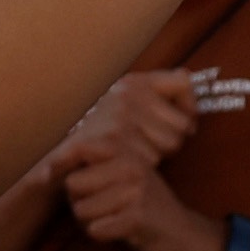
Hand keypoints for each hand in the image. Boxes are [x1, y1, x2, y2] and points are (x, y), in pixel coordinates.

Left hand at [55, 139, 222, 250]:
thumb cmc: (146, 207)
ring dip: (91, 223)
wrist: (187, 235)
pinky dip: (103, 236)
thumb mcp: (126, 177)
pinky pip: (97, 229)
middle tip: (102, 209)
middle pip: (73, 185)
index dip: (58, 163)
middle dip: (80, 203)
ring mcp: (135, 190)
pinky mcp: (137, 216)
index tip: (44, 177)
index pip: (80, 148)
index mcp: (126, 152)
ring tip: (114, 220)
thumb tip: (47, 168)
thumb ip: (96, 167)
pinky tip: (121, 233)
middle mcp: (130, 165)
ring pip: (82, 210)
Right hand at [68, 66, 200, 165]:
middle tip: (149, 145)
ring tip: (133, 154)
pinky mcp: (113, 140)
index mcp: (133, 82)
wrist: (59, 156)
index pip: (183, 82)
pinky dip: (142, 168)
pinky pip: (151, 160)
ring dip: (156, 155)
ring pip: (169, 145)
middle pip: (183, 125)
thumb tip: (189, 84)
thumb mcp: (126, 107)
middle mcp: (127, 93)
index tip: (185, 119)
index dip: (190, 104)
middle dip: (172, 140)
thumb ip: (159, 92)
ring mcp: (120, 116)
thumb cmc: (102, 135)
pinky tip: (126, 164)